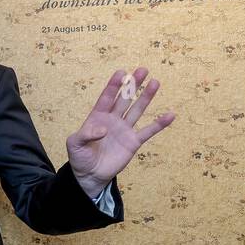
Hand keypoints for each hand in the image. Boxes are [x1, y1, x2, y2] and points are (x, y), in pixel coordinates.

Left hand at [66, 67, 174, 195]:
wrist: (90, 175)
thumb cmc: (80, 157)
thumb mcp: (75, 144)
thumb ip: (85, 135)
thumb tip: (103, 129)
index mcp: (98, 116)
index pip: (107, 97)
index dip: (114, 85)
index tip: (121, 72)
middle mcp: (113, 119)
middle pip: (125, 98)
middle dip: (133, 84)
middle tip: (143, 70)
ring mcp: (124, 129)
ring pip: (137, 110)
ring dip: (146, 97)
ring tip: (155, 82)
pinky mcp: (133, 142)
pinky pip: (148, 131)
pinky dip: (159, 124)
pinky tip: (170, 115)